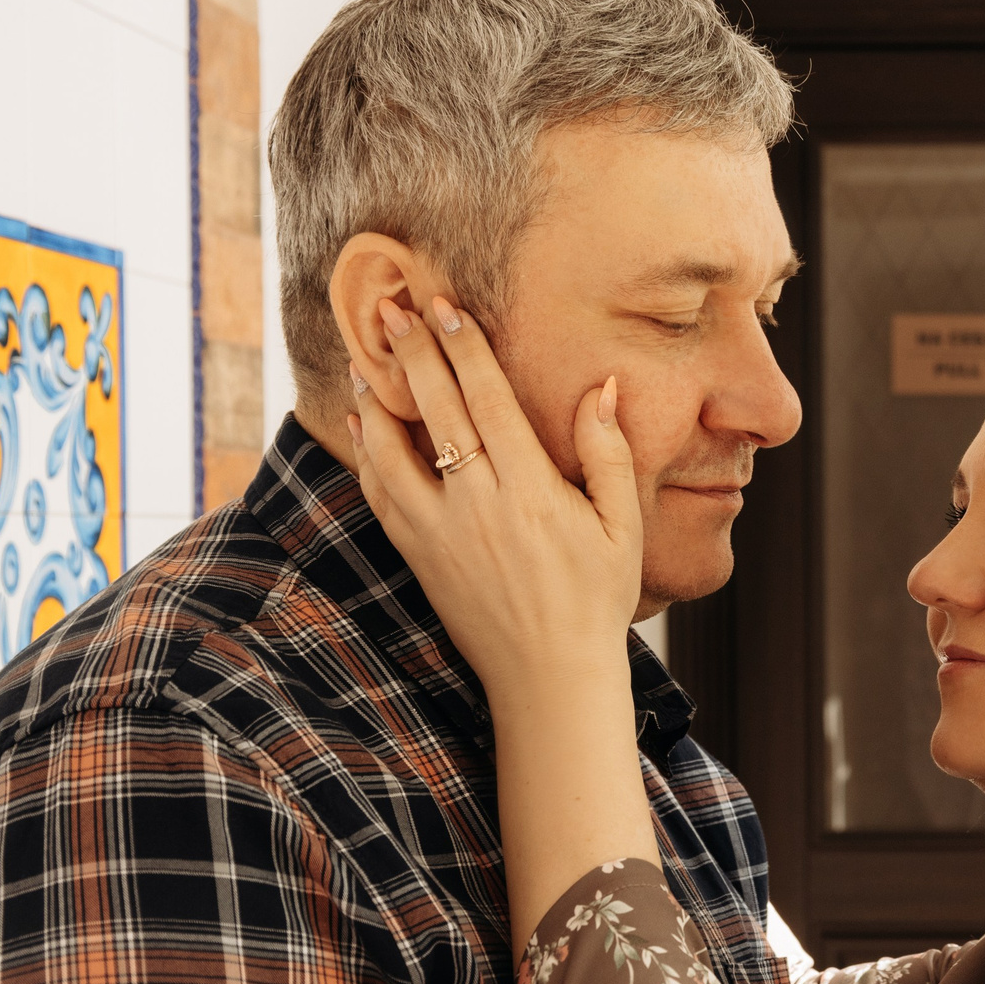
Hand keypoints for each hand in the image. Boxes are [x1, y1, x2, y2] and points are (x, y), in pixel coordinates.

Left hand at [351, 297, 642, 693]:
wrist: (550, 676)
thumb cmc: (597, 599)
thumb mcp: (622, 526)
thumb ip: (608, 454)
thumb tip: (600, 388)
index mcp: (531, 492)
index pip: (489, 400)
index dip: (465, 348)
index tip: (446, 307)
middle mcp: (477, 506)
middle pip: (437, 411)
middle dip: (415, 354)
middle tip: (394, 309)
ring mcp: (440, 533)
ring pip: (392, 452)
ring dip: (378, 402)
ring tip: (370, 361)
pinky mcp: (420, 557)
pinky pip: (382, 495)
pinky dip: (367, 455)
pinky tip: (362, 426)